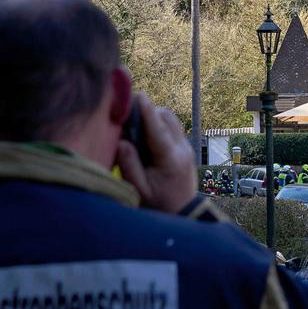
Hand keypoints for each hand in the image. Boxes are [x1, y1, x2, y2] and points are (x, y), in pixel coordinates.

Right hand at [115, 93, 196, 213]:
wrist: (183, 212)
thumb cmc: (159, 204)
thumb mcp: (140, 190)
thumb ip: (129, 166)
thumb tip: (121, 142)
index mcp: (171, 159)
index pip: (158, 130)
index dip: (147, 112)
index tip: (138, 96)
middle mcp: (183, 148)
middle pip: (166, 117)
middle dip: (147, 112)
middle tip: (125, 115)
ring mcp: (186, 146)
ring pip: (170, 119)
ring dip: (152, 116)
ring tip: (133, 126)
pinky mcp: (184, 147)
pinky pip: (171, 126)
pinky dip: (157, 124)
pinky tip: (143, 135)